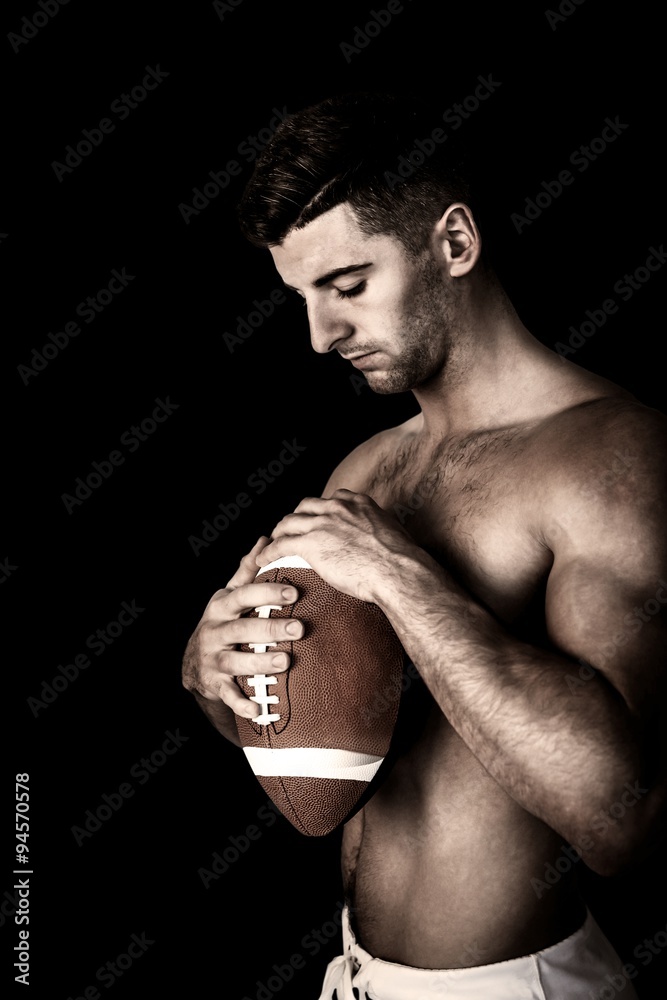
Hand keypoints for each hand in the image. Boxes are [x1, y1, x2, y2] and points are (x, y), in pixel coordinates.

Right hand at [181, 536, 304, 739]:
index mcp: (221, 605)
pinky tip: (260, 710)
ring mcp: (212, 658)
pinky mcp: (213, 683)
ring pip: (235, 660)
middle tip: (299, 629)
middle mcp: (214, 630)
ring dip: (259, 662)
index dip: (267, 593)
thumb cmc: (224, 622)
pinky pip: (228, 695)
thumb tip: (266, 538)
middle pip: (242, 628)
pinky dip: (242, 703)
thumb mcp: (230, 596)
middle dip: (270, 629)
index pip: (244, 595)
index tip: (294, 593)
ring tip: (285, 663)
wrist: (193, 664)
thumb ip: (248, 571)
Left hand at [257, 489, 418, 603]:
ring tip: (273, 542)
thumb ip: (382, 535)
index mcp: (358, 503)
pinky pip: (281, 544)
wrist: (397, 571)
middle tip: (290, 531)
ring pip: (289, 522)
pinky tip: (264, 560)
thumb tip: (388, 549)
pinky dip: (270, 551)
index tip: (317, 520)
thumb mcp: (394, 536)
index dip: (319, 511)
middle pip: (305, 506)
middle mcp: (338, 507)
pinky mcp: (310, 543)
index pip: (331, 500)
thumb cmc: (401, 562)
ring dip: (279, 532)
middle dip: (296, 518)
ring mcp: (322, 523)